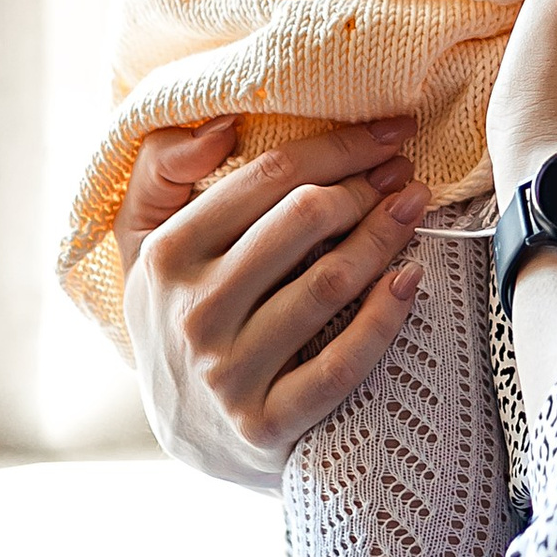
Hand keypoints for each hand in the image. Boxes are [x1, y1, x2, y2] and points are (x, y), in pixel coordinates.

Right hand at [117, 116, 428, 486]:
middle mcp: (193, 313)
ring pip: (328, 284)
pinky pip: (340, 365)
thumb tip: (222, 123)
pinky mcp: (265, 425)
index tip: (387, 132)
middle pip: (303, 220)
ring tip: (413, 209)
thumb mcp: (143, 239)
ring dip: (385, 236)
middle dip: (366, 186)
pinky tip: (410, 281)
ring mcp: (228, 374)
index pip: (267, 178)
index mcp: (165, 255)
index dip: (338, 147)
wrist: (187, 433)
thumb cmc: (178, 313)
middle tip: (403, 174)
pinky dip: (385, 317)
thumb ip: (162, 167)